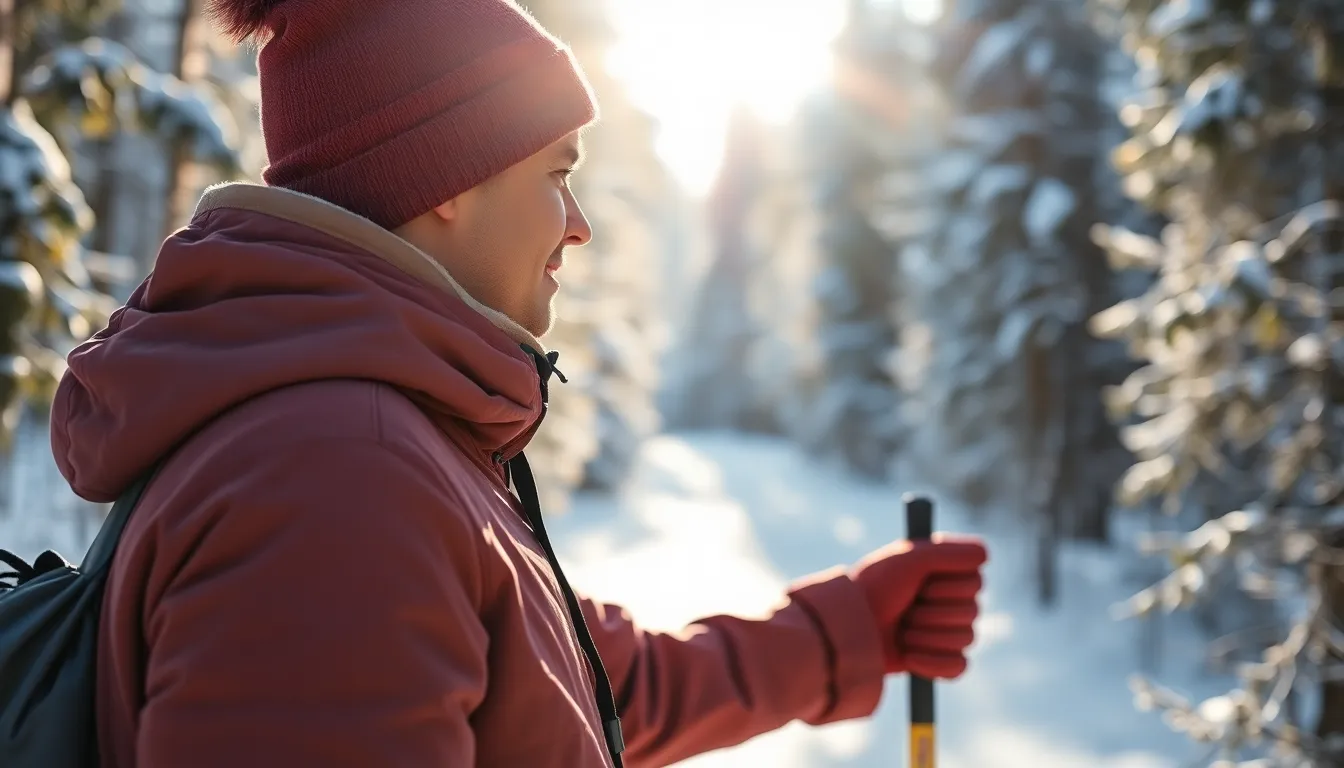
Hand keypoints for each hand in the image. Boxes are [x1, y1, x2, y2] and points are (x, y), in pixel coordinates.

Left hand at [850, 534, 986, 679]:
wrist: (849, 629)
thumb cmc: (875, 587)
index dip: (947, 585)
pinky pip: (958, 666)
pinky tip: (909, 655)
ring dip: (926, 635)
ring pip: (966, 638)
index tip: (920, 582)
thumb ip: (948, 551)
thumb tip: (984, 555)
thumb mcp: (908, 558)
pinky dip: (932, 662)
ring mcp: (947, 632)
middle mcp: (952, 601)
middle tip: (905, 608)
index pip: (975, 582)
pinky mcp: (940, 661)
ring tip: (901, 631)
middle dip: (932, 612)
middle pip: (972, 612)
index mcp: (947, 574)